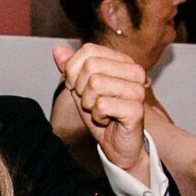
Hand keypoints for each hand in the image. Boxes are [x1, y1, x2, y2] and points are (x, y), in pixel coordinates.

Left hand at [52, 43, 150, 177]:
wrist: (118, 145)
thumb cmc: (103, 116)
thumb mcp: (80, 89)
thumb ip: (70, 69)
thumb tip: (58, 50)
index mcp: (122, 61)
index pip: (88, 51)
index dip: (75, 71)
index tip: (81, 88)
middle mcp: (134, 71)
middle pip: (90, 66)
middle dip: (81, 89)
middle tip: (92, 103)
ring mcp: (137, 89)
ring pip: (95, 84)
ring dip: (89, 104)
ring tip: (99, 111)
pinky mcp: (136, 108)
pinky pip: (102, 104)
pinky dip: (97, 116)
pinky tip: (107, 120)